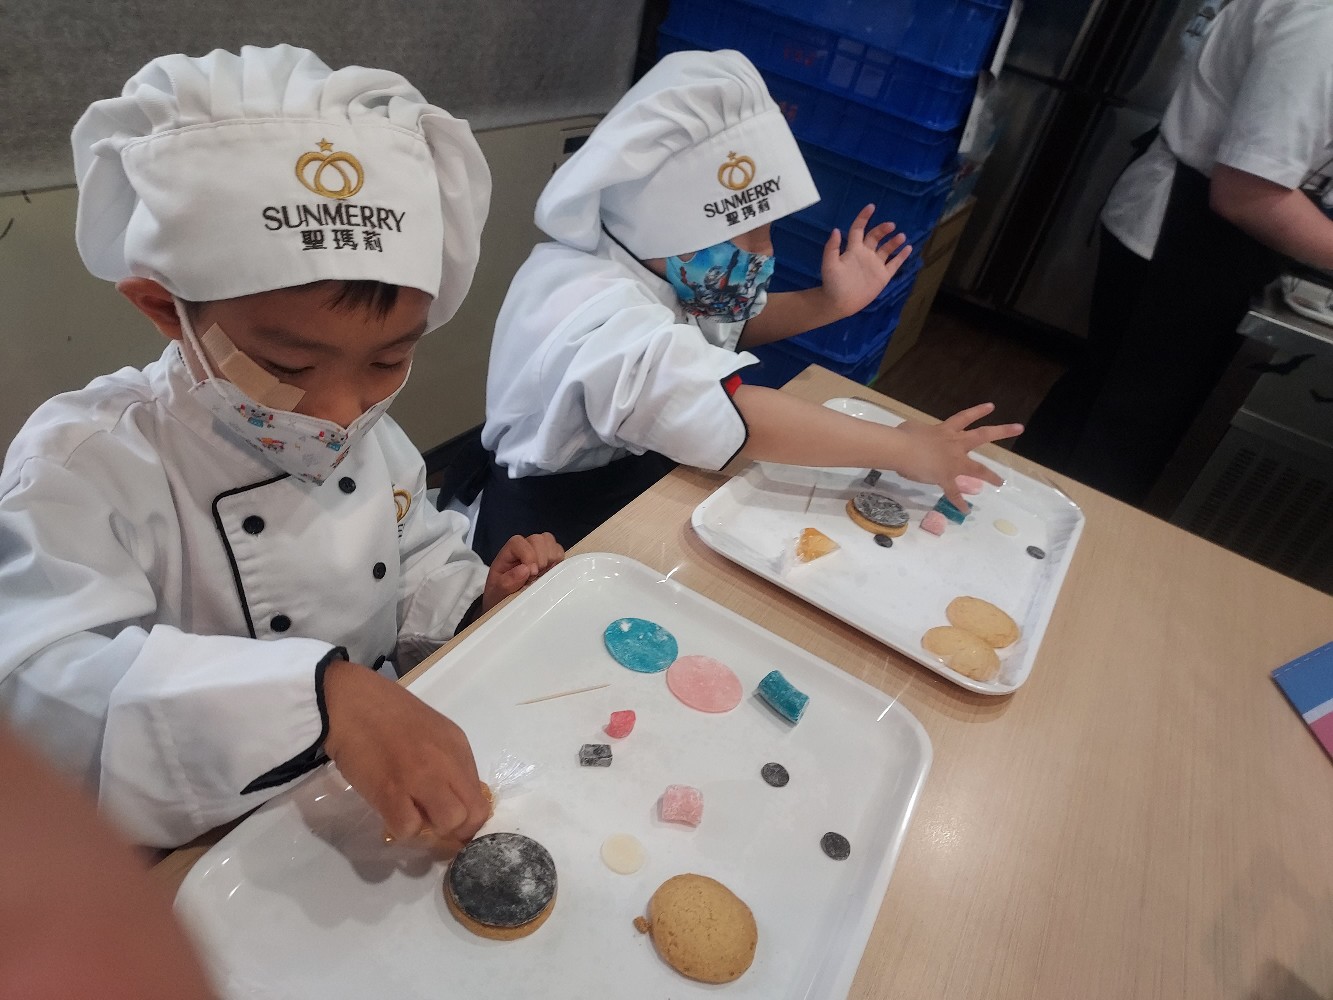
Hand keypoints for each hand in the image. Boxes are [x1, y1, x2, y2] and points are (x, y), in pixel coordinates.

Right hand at [322, 659, 486, 856]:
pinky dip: (400, 828)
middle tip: (433, 823)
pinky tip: (391, 811)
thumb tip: (457, 798)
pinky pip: (408, 828)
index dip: (469, 819)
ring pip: (449, 823)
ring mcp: (419, 778)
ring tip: (412, 815)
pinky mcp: (389, 792)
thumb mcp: (434, 732)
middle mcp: (445, 763)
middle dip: (456, 829)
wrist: (350, 702)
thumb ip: (449, 763)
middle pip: (472, 815)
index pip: (482, 800)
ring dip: (432, 829)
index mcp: (457, 747)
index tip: (453, 821)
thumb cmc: (388, 714)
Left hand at [483, 532, 562, 611]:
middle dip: (541, 559)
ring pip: (549, 542)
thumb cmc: (499, 595)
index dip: (528, 555)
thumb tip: (525, 569)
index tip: (532, 574)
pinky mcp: (550, 559)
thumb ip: (506, 582)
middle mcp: (523, 548)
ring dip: (550, 559)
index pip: (518, 542)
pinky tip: (551, 573)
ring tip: (543, 575)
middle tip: (536, 577)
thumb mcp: (497, 592)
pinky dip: (559, 561)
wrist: (506, 603)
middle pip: (538, 539)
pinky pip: (559, 551)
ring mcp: (538, 552)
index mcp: (508, 554)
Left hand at [819, 204, 911, 317]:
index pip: (859, 229)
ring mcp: (875, 264)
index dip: (864, 217)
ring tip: (901, 236)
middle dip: (883, 229)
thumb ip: (832, 247)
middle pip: (876, 236)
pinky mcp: (883, 276)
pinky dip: (902, 256)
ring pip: (887, 249)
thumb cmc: (832, 283)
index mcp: (853, 249)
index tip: (871, 207)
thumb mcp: (829, 264)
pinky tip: (908, 248)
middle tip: (891, 225)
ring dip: (894, 241)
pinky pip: (894, 264)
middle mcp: (866, 254)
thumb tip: (836, 229)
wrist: (838, 302)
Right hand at [895, 403, 1023, 508]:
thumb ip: (919, 432)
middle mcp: (954, 444)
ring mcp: (952, 462)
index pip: (965, 417)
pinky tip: (966, 511)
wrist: (900, 449)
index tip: (992, 406)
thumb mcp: (912, 428)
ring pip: (977, 469)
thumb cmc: (903, 435)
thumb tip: (916, 437)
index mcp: (945, 430)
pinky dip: (959, 503)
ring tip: (1001, 482)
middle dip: (1002, 431)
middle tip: (1019, 428)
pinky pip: (954, 493)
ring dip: (991, 476)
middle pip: (982, 435)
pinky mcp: (944, 478)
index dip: (978, 411)